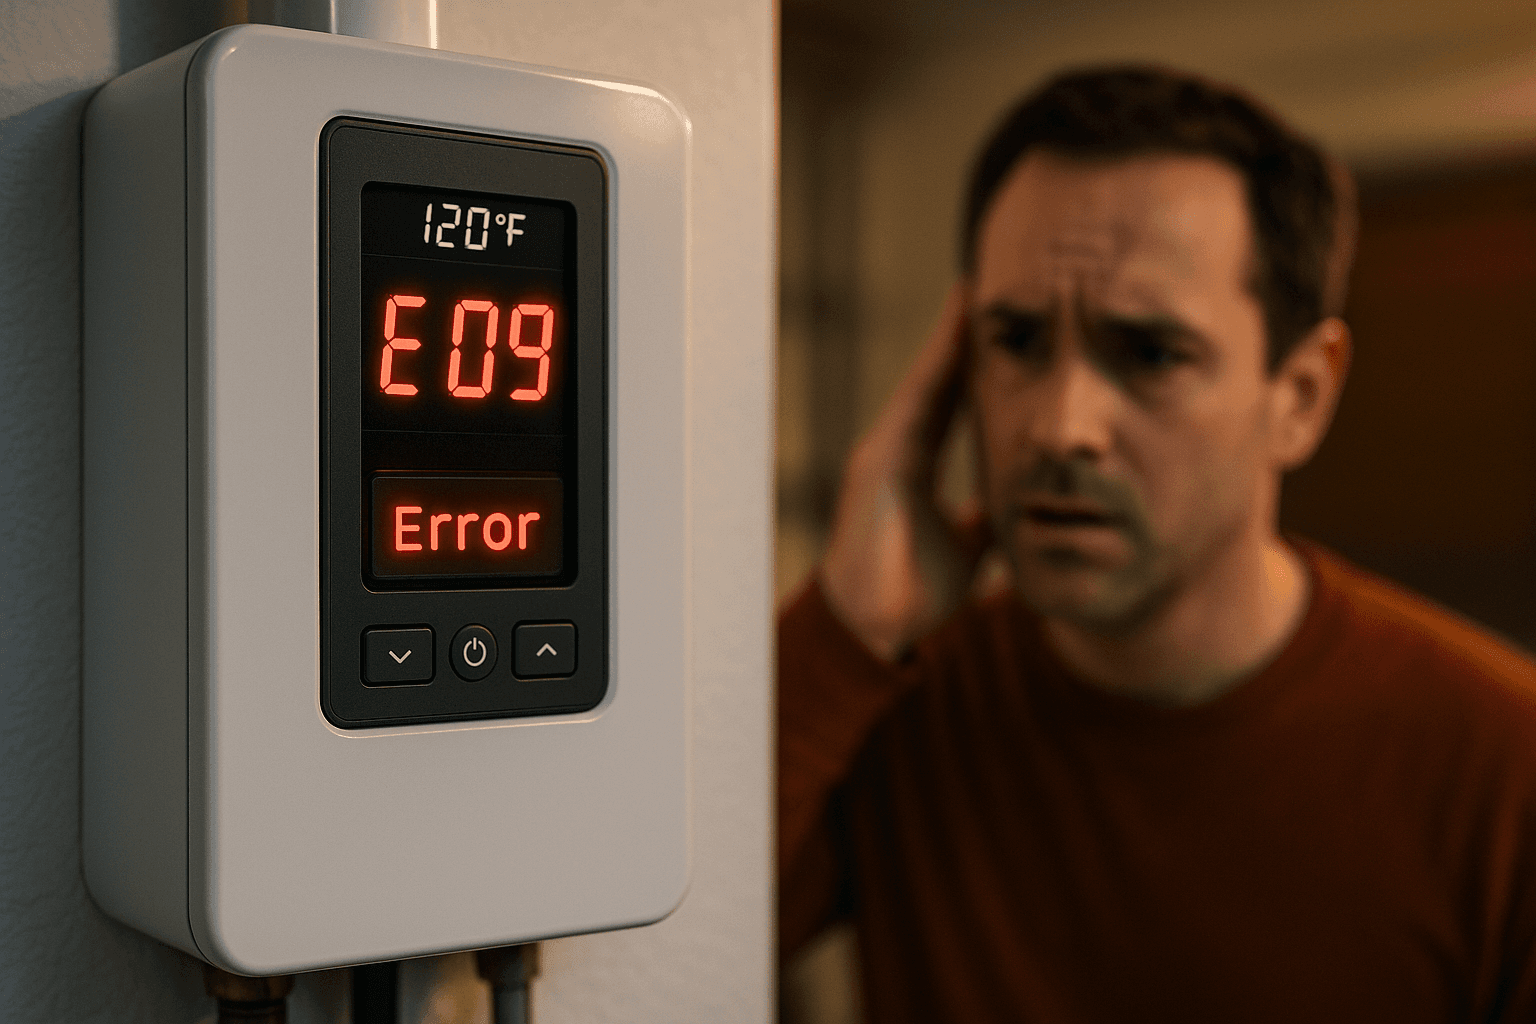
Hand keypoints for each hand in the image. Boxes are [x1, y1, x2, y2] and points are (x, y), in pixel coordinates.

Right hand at [819, 283, 989, 661]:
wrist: (874, 627)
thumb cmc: (912, 593)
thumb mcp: (967, 548)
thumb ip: (987, 519)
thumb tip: (1022, 503)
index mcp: (917, 465)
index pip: (953, 402)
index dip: (974, 364)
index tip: (1003, 327)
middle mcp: (899, 448)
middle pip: (939, 380)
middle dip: (961, 336)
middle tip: (986, 285)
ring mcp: (886, 451)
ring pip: (926, 382)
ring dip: (949, 338)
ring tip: (973, 292)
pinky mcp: (881, 461)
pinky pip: (916, 402)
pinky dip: (936, 365)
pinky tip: (957, 332)